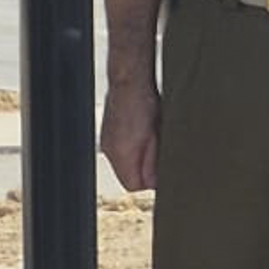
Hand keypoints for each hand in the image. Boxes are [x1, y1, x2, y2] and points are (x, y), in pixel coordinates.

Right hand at [98, 75, 159, 196]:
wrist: (128, 82)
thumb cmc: (143, 103)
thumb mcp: (156, 137)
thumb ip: (153, 163)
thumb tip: (154, 182)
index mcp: (121, 154)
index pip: (133, 186)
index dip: (150, 182)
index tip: (161, 172)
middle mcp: (110, 151)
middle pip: (128, 177)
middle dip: (145, 171)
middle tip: (158, 153)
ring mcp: (107, 143)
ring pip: (125, 165)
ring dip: (139, 159)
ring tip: (150, 140)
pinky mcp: (108, 135)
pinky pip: (121, 152)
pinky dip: (132, 149)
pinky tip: (141, 134)